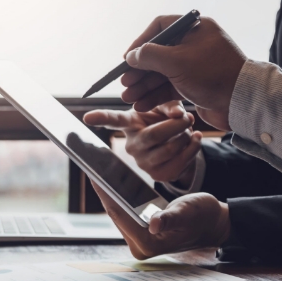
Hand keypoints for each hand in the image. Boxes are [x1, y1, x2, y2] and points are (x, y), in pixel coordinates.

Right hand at [84, 101, 201, 186]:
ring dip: (186, 136)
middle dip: (176, 125)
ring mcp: (143, 163)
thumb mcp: (166, 107)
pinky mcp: (158, 175)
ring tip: (189, 129)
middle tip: (188, 117)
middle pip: (154, 135)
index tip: (87, 117)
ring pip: (170, 148)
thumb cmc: (166, 121)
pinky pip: (180, 161)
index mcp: (129, 124)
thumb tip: (179, 114)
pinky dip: (193, 148)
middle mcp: (131, 145)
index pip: (113, 120)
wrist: (179, 144)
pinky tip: (195, 139)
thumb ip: (170, 105)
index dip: (100, 118)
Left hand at [92, 182, 229, 258]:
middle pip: (115, 213)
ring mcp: (139, 241)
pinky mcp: (140, 234)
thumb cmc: (204, 217)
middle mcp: (140, 246)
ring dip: (108, 193)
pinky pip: (124, 212)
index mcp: (148, 243)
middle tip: (90, 167)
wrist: (214, 224)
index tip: (93, 173)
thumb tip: (155, 224)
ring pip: (118, 212)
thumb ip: (171, 218)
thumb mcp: (188, 212)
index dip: (105, 192)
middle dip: (103, 191)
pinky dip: (118, 197)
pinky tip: (110, 181)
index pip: (119, 214)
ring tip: (96, 171)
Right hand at [121, 15, 246, 130]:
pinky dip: (155, 96)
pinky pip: (169, 87)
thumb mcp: (176, 61)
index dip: (140, 42)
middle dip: (139, 71)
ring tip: (128, 98)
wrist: (243, 102)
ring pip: (161, 73)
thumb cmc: (213, 74)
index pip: (159, 28)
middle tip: (125, 83)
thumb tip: (131, 55)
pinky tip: (142, 105)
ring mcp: (194, 65)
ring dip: (143, 86)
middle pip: (157, 54)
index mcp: (194, 29)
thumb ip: (149, 56)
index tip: (127, 58)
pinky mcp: (195, 84)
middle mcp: (194, 44)